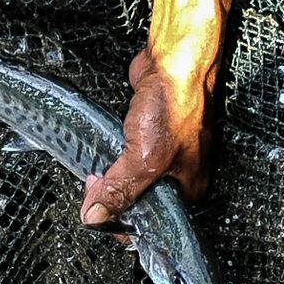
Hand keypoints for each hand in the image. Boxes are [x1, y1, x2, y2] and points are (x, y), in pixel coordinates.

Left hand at [82, 44, 214, 225]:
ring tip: (96, 170)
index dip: (122, 222)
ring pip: (132, 179)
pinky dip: (112, 155)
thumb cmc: (175, 103)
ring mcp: (166, 155)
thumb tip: (95, 216)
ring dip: (110, 177)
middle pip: (139, 203)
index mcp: (189, 190)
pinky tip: (103, 150)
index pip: (152, 225)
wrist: (175, 59)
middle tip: (94, 186)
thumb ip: (120, 190)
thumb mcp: (143, 157)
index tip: (98, 212)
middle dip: (112, 198)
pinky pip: (128, 156)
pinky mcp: (151, 135)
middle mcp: (179, 176)